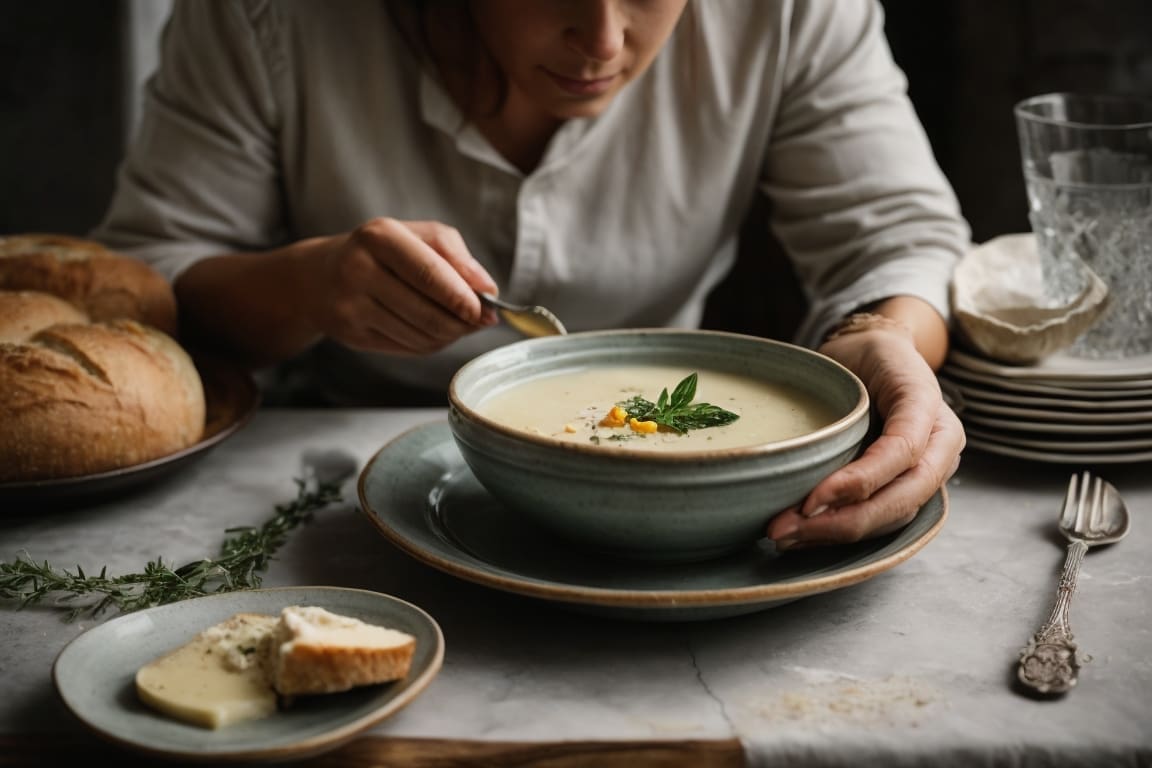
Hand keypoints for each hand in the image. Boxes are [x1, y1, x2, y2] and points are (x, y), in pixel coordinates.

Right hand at [308, 217, 498, 354]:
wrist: (318, 277)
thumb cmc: (378, 253)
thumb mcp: (414, 236)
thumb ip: (455, 255)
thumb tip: (488, 288)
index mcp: (380, 237)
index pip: (431, 274)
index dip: (464, 297)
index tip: (488, 308)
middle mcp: (359, 270)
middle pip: (427, 311)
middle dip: (463, 322)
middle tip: (482, 321)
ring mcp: (351, 306)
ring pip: (420, 335)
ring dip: (450, 335)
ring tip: (459, 324)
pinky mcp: (351, 335)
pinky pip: (407, 348)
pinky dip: (430, 344)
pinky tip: (433, 332)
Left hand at [763, 326, 964, 549]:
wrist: (880, 354)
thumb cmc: (863, 358)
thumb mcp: (852, 364)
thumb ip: (837, 403)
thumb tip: (792, 452)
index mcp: (931, 409)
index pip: (902, 453)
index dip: (858, 482)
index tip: (809, 501)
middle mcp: (941, 447)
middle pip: (900, 500)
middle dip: (840, 523)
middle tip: (783, 529)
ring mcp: (929, 472)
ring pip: (891, 518)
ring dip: (836, 534)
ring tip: (785, 536)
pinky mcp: (908, 488)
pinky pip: (881, 519)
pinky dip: (841, 533)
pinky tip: (802, 536)